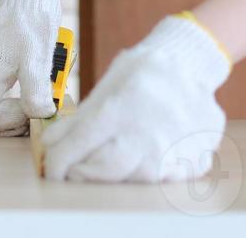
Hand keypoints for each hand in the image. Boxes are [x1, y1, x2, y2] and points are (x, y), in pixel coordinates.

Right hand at [0, 0, 61, 135]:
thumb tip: (39, 115)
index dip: (8, 122)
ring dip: (1, 115)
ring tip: (28, 105)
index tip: (31, 109)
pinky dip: (3, 101)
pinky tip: (26, 91)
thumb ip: (36, 89)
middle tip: (25, 117)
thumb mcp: (39, 55)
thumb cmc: (34, 19)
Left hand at [42, 11, 231, 181]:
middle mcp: (147, 134)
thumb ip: (78, 119)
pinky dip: (152, 173)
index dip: (58, 163)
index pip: (78, 145)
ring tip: (117, 156)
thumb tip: (49, 144)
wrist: (191, 64)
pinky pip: (165, 181)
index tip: (52, 170)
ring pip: (136, 180)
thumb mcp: (108, 86)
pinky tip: (148, 156)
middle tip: (77, 169)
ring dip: (119, 174)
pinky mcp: (195, 161)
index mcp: (120, 109)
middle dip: (84, 173)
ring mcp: (175, 151)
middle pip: (105, 172)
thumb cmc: (143, 73)